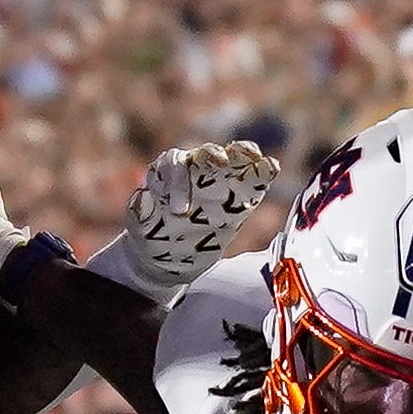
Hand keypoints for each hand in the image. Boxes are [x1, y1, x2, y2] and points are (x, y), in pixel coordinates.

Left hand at [118, 141, 280, 291]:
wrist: (168, 259)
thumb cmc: (151, 238)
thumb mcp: (141, 230)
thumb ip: (142, 214)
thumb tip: (143, 197)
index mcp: (167, 173)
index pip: (175, 164)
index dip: (178, 182)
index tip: (180, 213)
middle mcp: (194, 172)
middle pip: (206, 154)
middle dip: (214, 155)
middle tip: (221, 161)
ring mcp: (218, 183)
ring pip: (232, 161)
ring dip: (244, 156)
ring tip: (257, 159)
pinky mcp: (237, 199)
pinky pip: (251, 183)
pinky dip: (261, 173)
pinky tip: (271, 168)